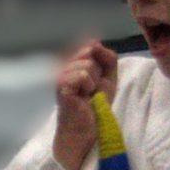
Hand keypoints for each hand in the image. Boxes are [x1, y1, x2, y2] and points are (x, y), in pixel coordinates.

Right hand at [51, 39, 118, 169]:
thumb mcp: (109, 78)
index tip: (97, 81)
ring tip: (87, 95)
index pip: (91, 46)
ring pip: (87, 65)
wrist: (88, 127)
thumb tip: (95, 42)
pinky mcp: (60, 85)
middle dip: (97, 73)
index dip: (100, 62)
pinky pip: (81, 75)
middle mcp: (65, 66)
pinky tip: (82, 97)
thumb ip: (107, 58)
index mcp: (75, 63)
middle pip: (90, 54)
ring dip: (93, 82)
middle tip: (91, 90)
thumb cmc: (96, 105)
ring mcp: (61, 74)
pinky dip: (87, 87)